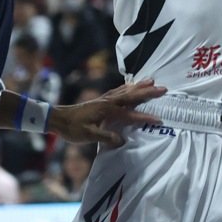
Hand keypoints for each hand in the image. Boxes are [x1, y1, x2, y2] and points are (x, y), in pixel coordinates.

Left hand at [50, 78, 165, 147]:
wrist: (58, 118)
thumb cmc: (72, 128)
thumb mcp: (88, 135)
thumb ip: (105, 137)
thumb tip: (123, 140)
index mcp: (106, 110)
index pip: (129, 114)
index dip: (144, 117)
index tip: (158, 119)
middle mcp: (107, 102)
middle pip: (131, 95)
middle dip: (147, 92)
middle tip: (163, 88)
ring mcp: (104, 99)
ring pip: (125, 90)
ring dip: (139, 86)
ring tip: (151, 81)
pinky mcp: (101, 100)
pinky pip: (118, 91)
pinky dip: (127, 87)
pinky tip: (130, 86)